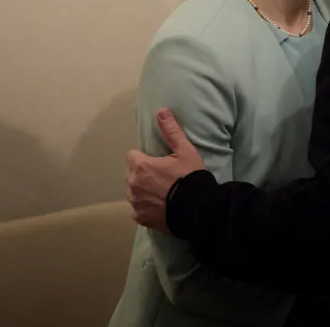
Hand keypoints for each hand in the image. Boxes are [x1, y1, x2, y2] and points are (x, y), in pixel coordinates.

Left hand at [125, 108, 206, 232]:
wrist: (198, 209)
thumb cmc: (191, 177)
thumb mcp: (185, 151)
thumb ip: (171, 131)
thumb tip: (161, 110)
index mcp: (140, 166)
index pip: (132, 156)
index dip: (145, 157)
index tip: (159, 162)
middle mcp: (132, 185)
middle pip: (131, 173)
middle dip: (142, 173)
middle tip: (162, 177)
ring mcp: (135, 203)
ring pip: (133, 191)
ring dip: (142, 190)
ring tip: (161, 192)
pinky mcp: (140, 218)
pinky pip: (137, 209)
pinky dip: (145, 207)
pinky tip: (159, 206)